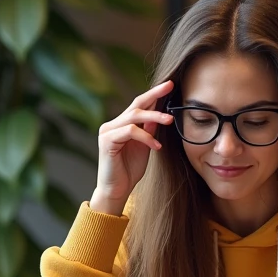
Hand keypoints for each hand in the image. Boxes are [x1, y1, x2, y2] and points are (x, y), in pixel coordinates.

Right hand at [89, 81, 175, 215]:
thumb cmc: (129, 171)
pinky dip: (146, 136)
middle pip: (136, 104)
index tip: (170, 85)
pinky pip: (130, 131)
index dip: (154, 94)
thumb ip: (150, 130)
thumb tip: (160, 114)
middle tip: (170, 87)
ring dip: (154, 117)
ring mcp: (107, 131)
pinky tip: (157, 146)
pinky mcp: (107, 141)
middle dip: (154, 95)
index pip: (139, 105)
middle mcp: (112, 125)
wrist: (116, 191)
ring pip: (134, 116)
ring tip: (169, 120)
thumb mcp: (145, 147)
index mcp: (121, 124)